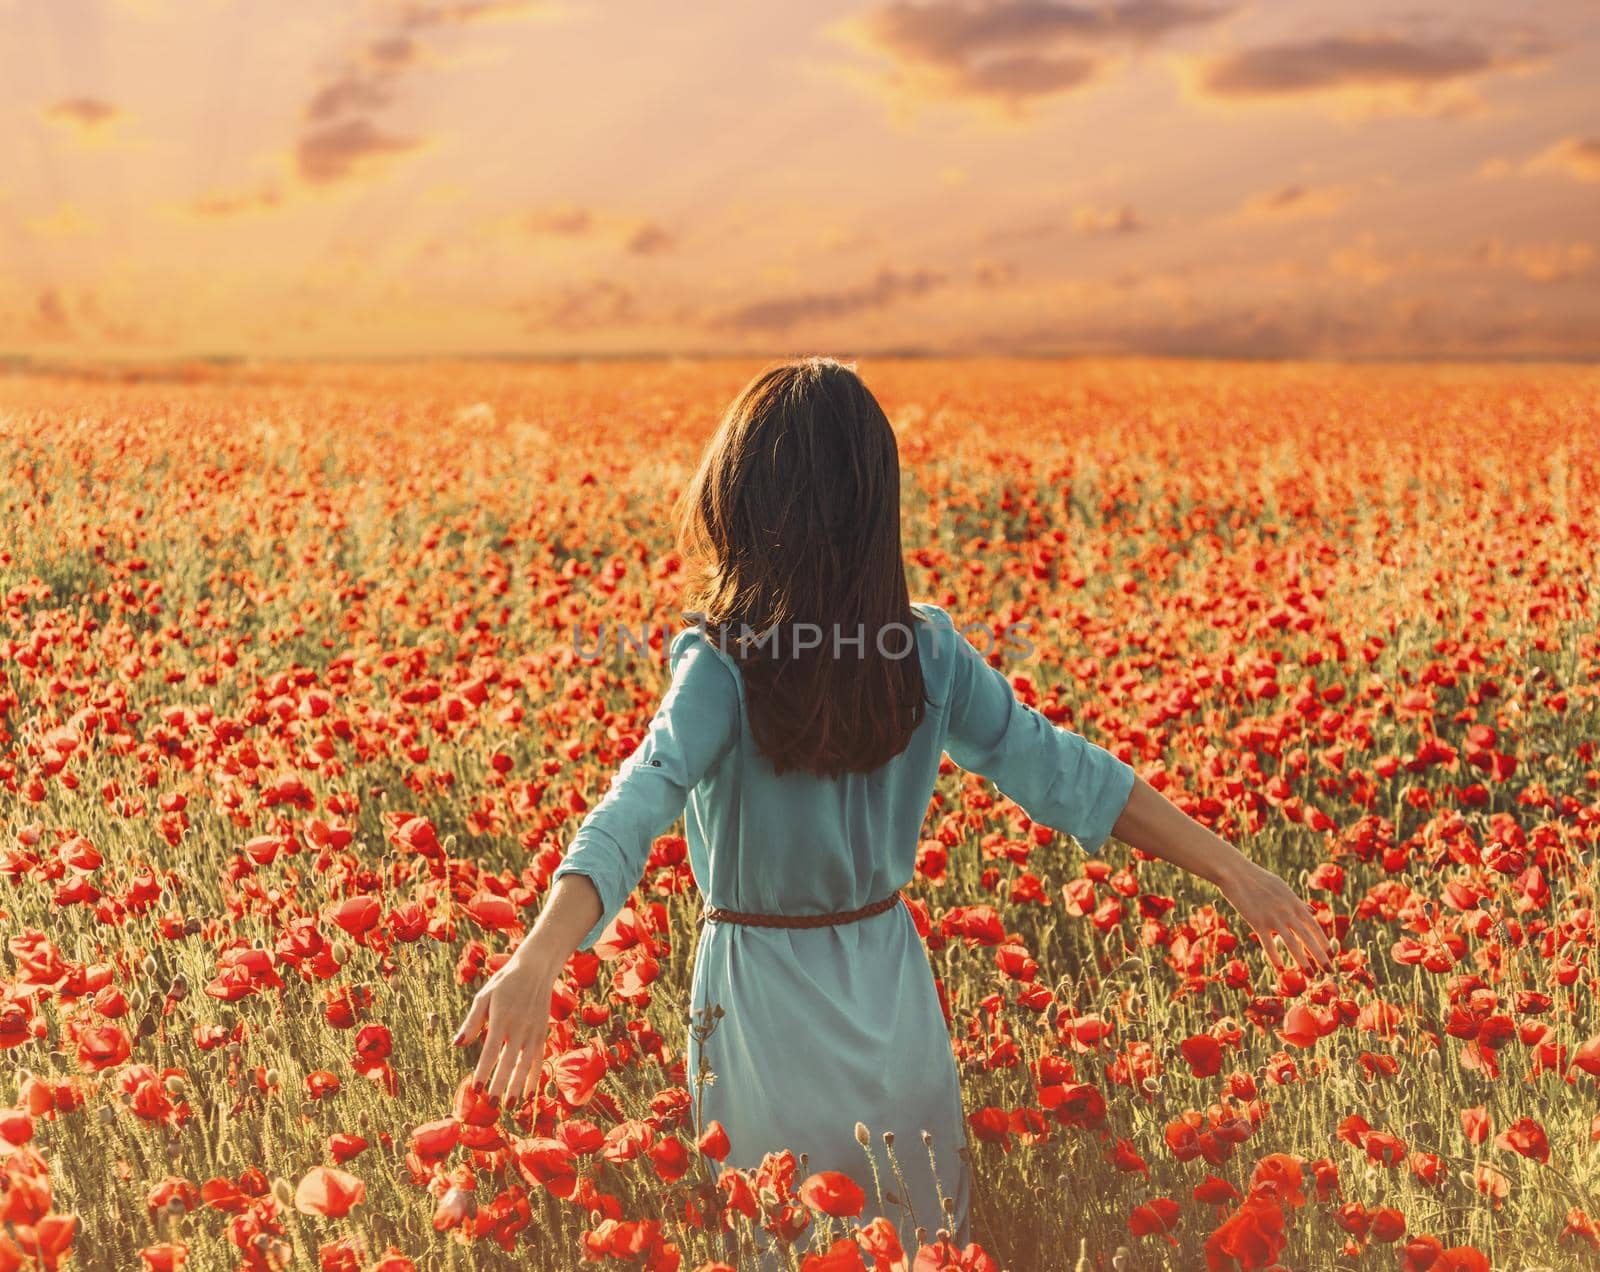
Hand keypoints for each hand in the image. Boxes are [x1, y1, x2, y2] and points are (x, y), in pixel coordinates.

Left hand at [453, 948, 560, 1108]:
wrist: (536, 969)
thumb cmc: (504, 983)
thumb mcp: (484, 996)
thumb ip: (472, 1021)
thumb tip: (457, 1044)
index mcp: (501, 1018)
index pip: (490, 1050)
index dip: (483, 1070)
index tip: (475, 1088)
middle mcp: (519, 1027)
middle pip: (509, 1061)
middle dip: (500, 1084)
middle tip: (490, 1103)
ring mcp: (533, 1031)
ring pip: (526, 1064)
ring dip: (519, 1085)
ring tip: (511, 1104)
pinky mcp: (542, 1033)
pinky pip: (539, 1059)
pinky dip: (535, 1076)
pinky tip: (529, 1093)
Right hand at [1215, 854, 1335, 976]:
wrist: (1236, 873)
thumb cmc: (1258, 879)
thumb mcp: (1283, 888)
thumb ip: (1298, 902)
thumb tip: (1312, 911)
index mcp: (1294, 903)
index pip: (1314, 926)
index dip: (1324, 942)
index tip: (1332, 955)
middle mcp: (1287, 911)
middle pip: (1308, 937)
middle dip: (1320, 956)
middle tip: (1329, 971)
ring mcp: (1273, 917)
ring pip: (1292, 943)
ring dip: (1303, 961)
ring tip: (1311, 975)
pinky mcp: (1257, 922)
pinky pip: (1268, 943)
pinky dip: (1275, 957)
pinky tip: (1280, 969)